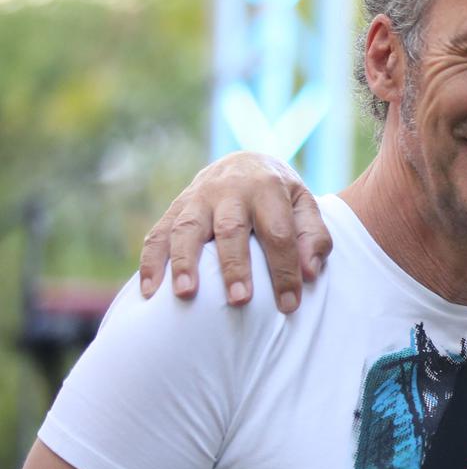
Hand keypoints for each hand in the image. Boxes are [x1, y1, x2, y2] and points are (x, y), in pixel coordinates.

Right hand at [138, 152, 329, 312]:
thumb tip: (310, 273)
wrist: (248, 163)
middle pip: (231, 229)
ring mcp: (198, 197)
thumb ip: (314, 238)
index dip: (285, 270)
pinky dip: (152, 261)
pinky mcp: (175, 207)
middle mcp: (230, 190)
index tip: (289, 305)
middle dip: (234, 266)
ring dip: (184, 262)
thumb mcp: (306, 207)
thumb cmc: (282, 197)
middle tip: (239, 301)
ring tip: (185, 294)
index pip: (279, 233)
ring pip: (187, 228)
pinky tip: (150, 291)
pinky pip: (158, 234)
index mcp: (268, 188)